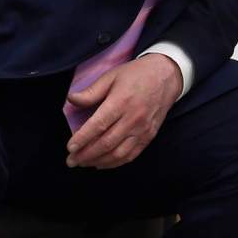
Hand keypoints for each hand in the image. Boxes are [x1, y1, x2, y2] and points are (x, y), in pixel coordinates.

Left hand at [65, 53, 182, 169]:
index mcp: (122, 101)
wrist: (167, 76)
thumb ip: (91, 91)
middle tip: (71, 160)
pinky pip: (131, 155)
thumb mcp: (112, 76)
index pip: (98, 125)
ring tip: (83, 163)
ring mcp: (143, 129)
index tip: (70, 147)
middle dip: (85, 154)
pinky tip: (102, 163)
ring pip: (118, 153)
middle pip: (106, 143)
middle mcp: (133, 118)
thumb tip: (71, 100)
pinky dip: (115, 163)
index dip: (82, 138)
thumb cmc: (137, 75)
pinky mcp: (149, 135)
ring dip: (98, 161)